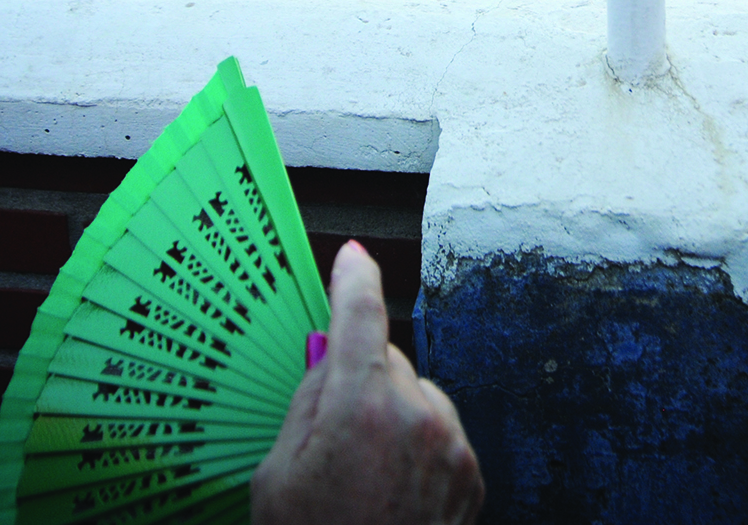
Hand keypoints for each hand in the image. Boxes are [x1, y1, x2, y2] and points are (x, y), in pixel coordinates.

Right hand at [251, 241, 483, 524]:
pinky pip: (438, 432)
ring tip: (361, 475)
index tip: (351, 257)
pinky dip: (417, 445)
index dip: (353, 278)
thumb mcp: (276, 477)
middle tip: (329, 431)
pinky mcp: (471, 473)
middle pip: (385, 359)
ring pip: (415, 395)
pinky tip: (390, 491)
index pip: (360, 315)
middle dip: (358, 377)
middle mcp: (416, 416)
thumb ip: (307, 404)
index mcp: (360, 409)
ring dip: (391, 413)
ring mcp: (451, 446)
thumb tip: (330, 358)